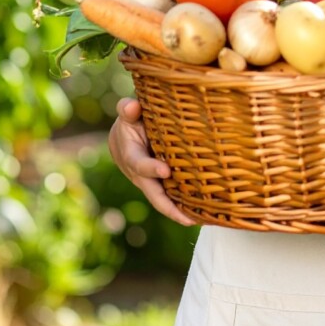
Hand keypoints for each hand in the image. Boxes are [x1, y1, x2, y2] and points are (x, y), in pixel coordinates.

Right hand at [108, 97, 195, 225]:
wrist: (124, 134)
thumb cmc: (131, 119)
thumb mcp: (127, 113)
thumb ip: (127, 110)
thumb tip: (132, 106)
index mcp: (128, 154)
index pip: (138, 164)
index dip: (150, 168)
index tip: (166, 171)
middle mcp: (137, 173)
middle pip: (152, 193)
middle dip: (168, 206)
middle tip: (187, 217)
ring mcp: (148, 181)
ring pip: (162, 198)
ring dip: (178, 211)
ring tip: (199, 220)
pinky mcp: (158, 182)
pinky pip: (170, 195)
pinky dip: (181, 205)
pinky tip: (200, 213)